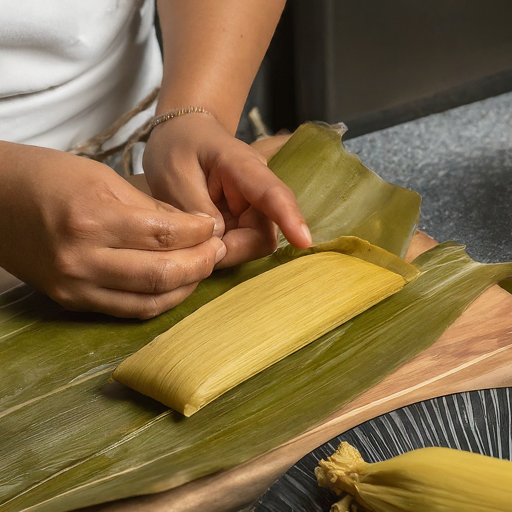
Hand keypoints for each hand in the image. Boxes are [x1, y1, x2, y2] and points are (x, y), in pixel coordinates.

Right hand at [0, 142, 225, 317]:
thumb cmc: (47, 178)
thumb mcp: (103, 177)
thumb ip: (150, 207)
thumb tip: (192, 227)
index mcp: (93, 218)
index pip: (165, 234)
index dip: (198, 233)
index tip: (212, 227)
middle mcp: (84, 259)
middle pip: (162, 273)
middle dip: (201, 263)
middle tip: (217, 250)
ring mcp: (76, 286)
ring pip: (149, 301)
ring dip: (185, 287)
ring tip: (202, 268)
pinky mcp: (72, 301)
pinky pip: (127, 310)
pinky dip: (158, 301)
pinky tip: (175, 286)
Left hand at [143, 113, 311, 267]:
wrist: (182, 138)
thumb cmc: (179, 148)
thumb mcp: (176, 176)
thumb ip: (196, 209)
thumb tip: (219, 243)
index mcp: (243, 166)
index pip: (273, 194)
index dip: (289, 218)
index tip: (303, 241)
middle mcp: (257, 190)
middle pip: (263, 234)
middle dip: (232, 249)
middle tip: (195, 246)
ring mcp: (253, 209)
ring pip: (251, 245)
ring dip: (224, 250)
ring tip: (192, 235)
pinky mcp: (244, 223)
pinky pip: (239, 246)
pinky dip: (220, 250)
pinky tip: (199, 238)